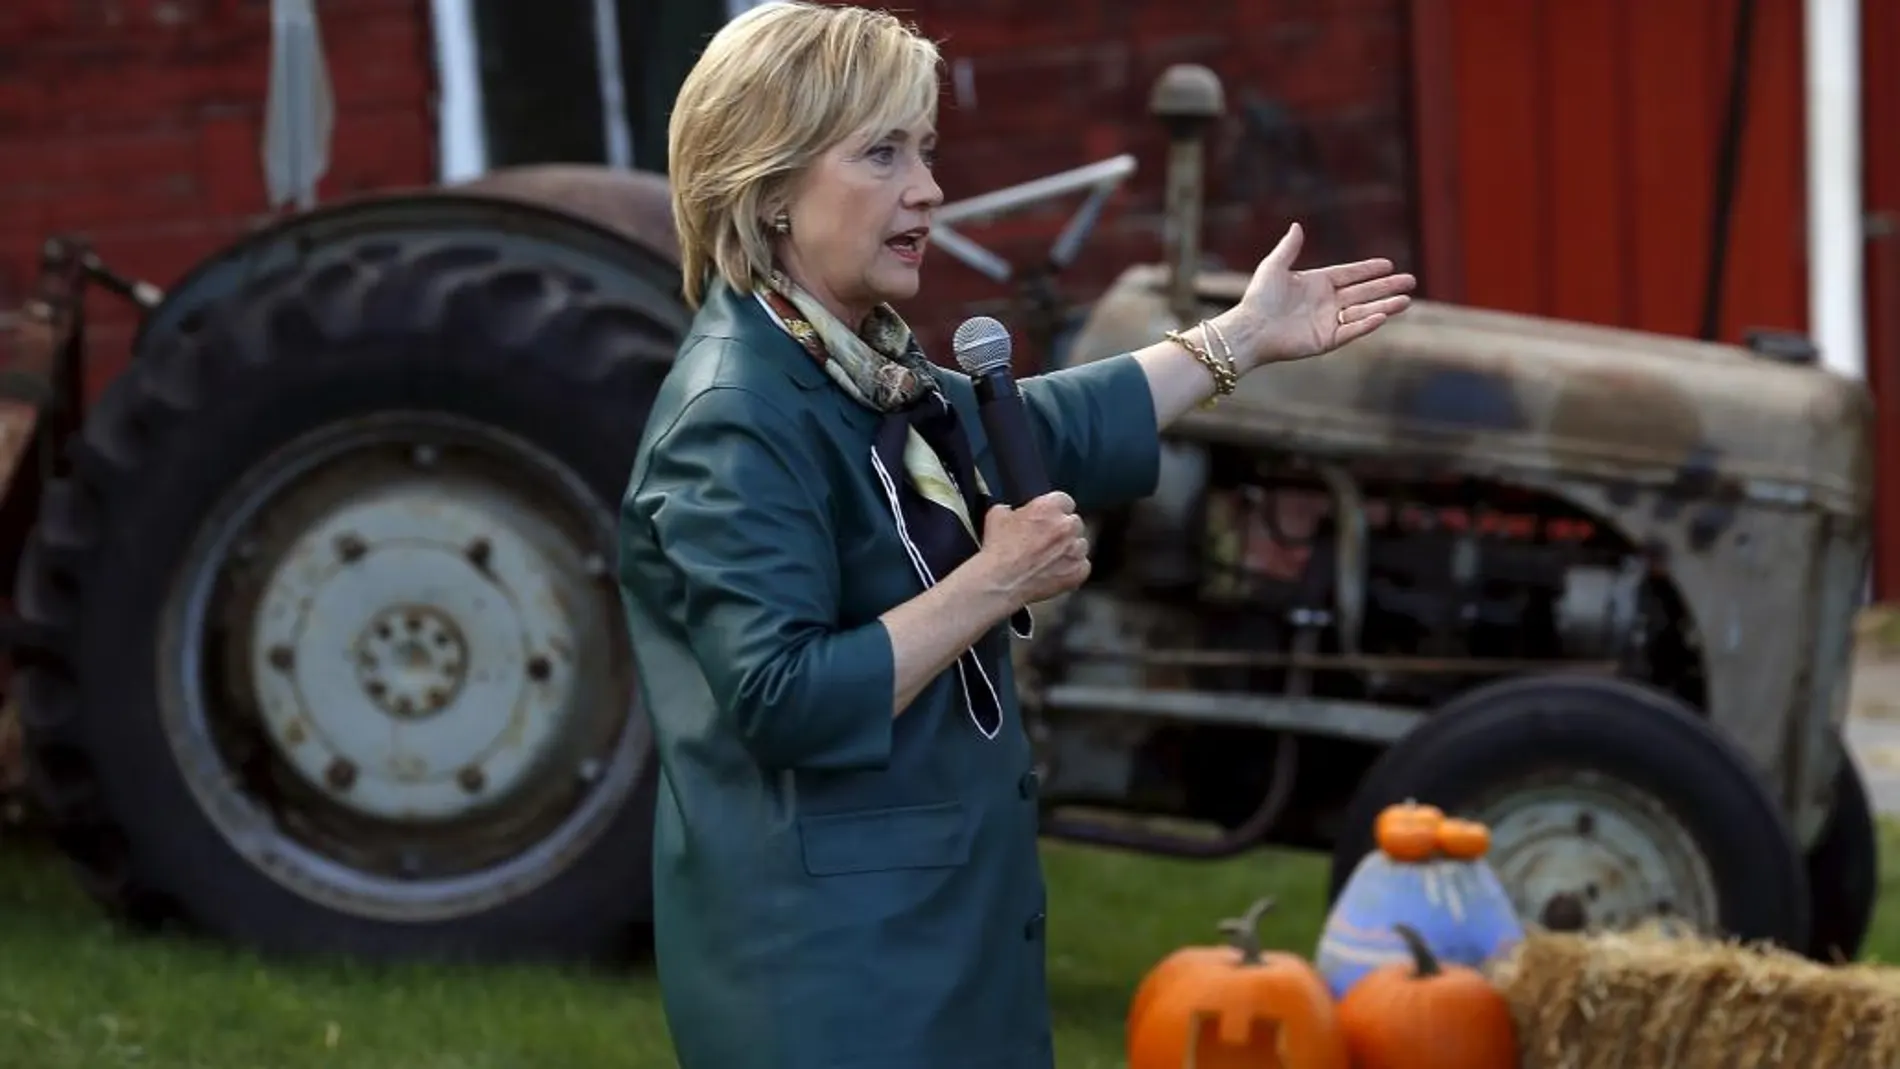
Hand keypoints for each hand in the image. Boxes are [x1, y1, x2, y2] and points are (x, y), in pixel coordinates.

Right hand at [971, 492, 1090, 609]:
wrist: (1001, 581)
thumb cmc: (998, 549)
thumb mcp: (997, 516)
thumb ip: (1012, 509)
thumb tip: (1014, 512)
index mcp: (1049, 507)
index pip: (1064, 501)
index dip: (1055, 511)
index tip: (1049, 518)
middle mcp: (1067, 525)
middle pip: (1074, 523)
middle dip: (1063, 530)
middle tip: (1047, 540)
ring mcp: (1075, 549)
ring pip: (1080, 544)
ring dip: (1069, 549)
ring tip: (1050, 559)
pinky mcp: (1079, 571)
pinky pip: (1083, 566)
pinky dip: (1072, 569)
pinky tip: (1056, 571)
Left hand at [1216, 222, 1416, 368]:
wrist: (1250, 329)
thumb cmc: (1259, 298)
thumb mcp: (1274, 266)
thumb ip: (1289, 248)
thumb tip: (1297, 225)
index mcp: (1316, 283)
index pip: (1350, 275)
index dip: (1369, 270)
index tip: (1388, 265)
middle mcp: (1326, 303)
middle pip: (1363, 293)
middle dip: (1387, 287)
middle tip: (1410, 281)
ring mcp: (1328, 322)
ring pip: (1363, 312)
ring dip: (1385, 306)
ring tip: (1406, 300)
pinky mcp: (1326, 341)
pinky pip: (1351, 331)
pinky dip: (1367, 323)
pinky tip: (1383, 315)